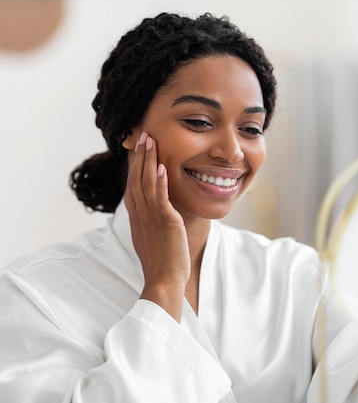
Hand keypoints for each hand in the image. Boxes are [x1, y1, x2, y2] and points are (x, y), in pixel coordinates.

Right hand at [125, 132, 189, 320]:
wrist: (163, 281)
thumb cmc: (161, 262)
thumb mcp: (152, 236)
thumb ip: (152, 220)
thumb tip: (157, 210)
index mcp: (136, 217)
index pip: (132, 184)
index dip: (134, 165)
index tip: (137, 148)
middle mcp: (139, 214)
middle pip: (135, 179)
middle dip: (139, 156)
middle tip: (142, 135)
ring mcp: (150, 218)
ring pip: (145, 183)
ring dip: (147, 161)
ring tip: (150, 141)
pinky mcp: (165, 223)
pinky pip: (160, 198)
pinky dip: (159, 181)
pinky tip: (161, 166)